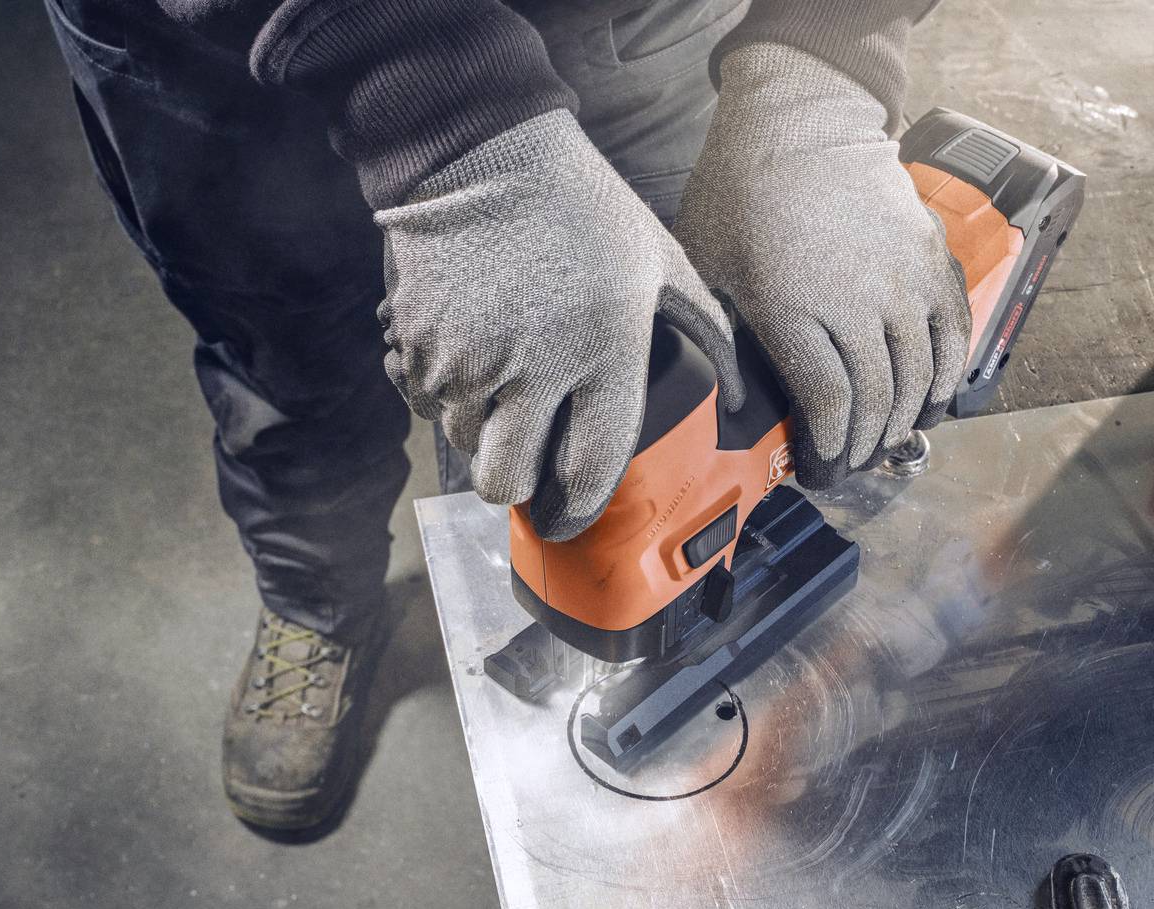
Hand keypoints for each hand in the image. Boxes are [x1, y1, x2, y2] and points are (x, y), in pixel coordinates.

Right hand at [377, 109, 738, 540]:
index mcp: (603, 352)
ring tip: (500, 393)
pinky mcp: (417, 345)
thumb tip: (736, 392)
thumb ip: (702, 327)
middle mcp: (533, 369)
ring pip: (463, 445)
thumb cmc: (580, 205)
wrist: (481, 149)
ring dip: (480, 434)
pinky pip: (425, 403)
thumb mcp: (658, 258)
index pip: (590, 468)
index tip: (575, 514)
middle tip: (525, 463)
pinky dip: (443, 396)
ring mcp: (466, 360)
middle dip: (515, 487)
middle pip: (506, 481)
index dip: (581, 506)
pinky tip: (467, 360)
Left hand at [676, 43, 970, 488]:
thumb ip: (717, 337)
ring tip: (885, 441)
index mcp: (791, 309)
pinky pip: (953, 333)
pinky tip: (932, 401)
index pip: (828, 403)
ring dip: (903, 419)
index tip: (821, 468)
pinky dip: (947, 375)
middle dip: (864, 446)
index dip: (830, 449)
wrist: (799, 120)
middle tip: (851, 466)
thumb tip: (728, 406)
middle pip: (876, 398)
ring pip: (916, 374)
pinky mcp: (930, 259)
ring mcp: (899, 279)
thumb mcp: (705, 268)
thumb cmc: (741, 194)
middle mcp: (854, 300)